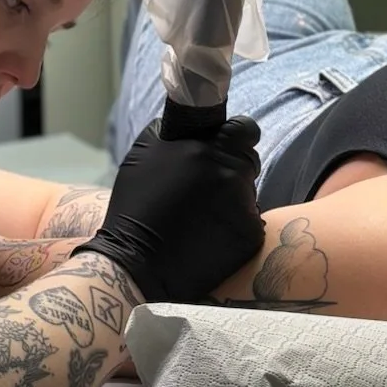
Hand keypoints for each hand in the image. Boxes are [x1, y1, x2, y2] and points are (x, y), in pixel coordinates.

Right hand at [76, 115, 264, 302]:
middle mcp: (233, 175)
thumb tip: (194, 123)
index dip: (237, 135)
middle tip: (207, 188)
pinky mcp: (251, 236)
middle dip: (233, 169)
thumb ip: (173, 131)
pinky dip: (233, 227)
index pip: (245, 129)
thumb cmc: (136, 206)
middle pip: (249, 161)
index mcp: (209, 150)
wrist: (137, 263)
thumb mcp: (142, 154)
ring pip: (248, 194)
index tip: (229, 143)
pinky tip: (208, 236)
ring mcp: (245, 207)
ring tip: (201, 217)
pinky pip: (249, 223)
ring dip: (231, 199)